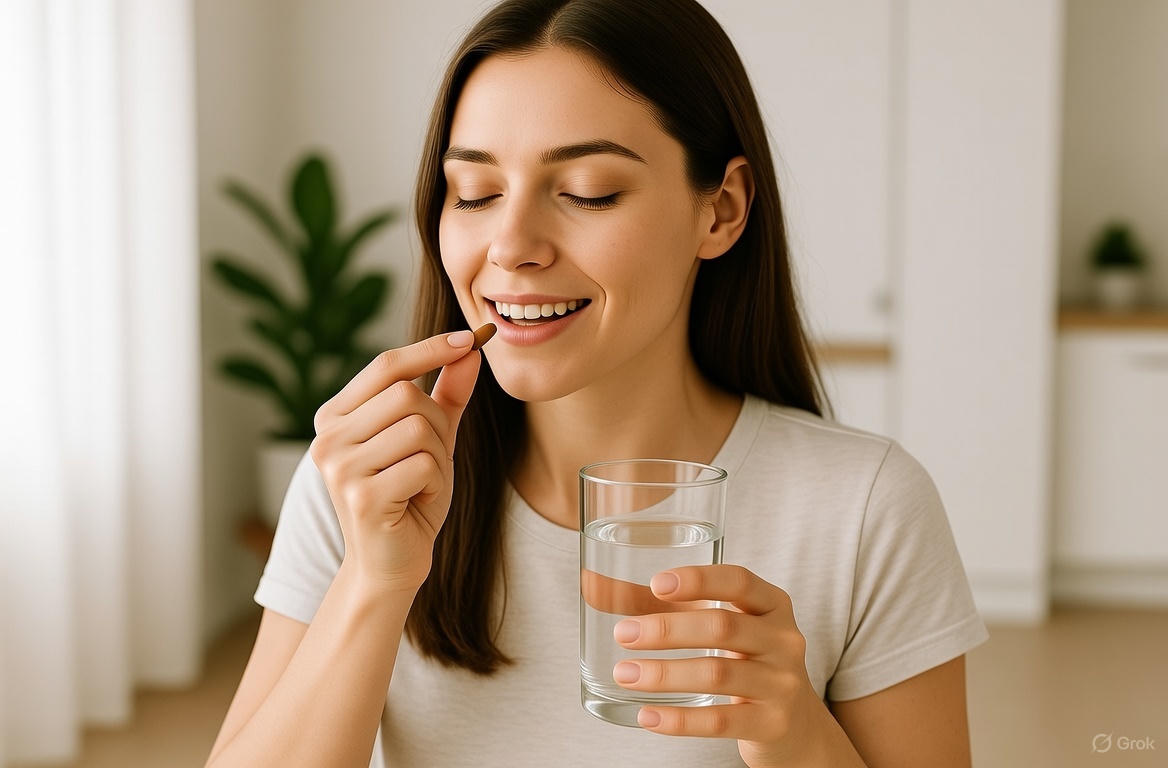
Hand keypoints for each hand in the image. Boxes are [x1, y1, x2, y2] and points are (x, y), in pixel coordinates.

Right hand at [310, 331, 481, 592]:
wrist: (391, 563)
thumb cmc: (409, 498)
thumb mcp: (432, 440)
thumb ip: (447, 396)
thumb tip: (470, 349)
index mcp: (336, 417)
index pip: (386, 365)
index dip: (429, 349)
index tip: (468, 339)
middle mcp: (328, 438)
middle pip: (407, 396)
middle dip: (437, 426)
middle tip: (429, 461)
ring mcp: (340, 467)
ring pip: (418, 428)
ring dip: (438, 458)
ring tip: (420, 484)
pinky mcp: (360, 497)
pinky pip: (423, 464)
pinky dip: (435, 484)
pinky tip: (417, 502)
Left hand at [593, 564, 825, 766]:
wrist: (794, 726)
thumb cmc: (740, 659)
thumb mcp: (711, 625)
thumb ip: (656, 604)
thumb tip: (590, 584)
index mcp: (771, 604)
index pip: (739, 580)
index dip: (699, 579)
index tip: (656, 583)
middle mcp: (784, 639)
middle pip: (722, 627)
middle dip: (666, 629)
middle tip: (622, 634)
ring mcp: (782, 683)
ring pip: (717, 675)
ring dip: (664, 674)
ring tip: (623, 674)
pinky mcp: (772, 724)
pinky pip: (721, 721)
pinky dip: (679, 720)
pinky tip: (647, 716)